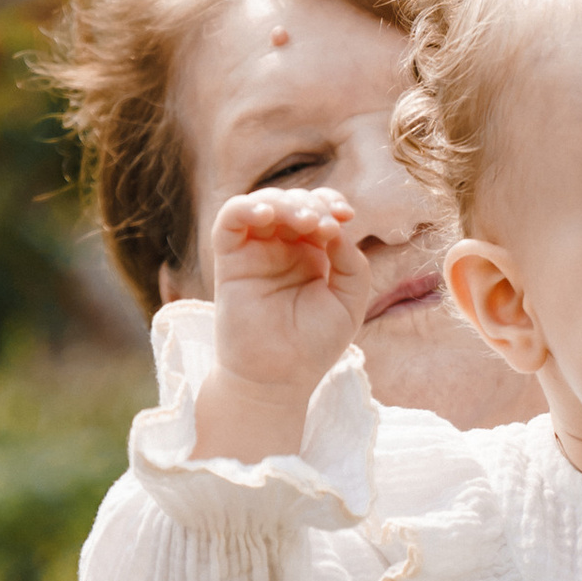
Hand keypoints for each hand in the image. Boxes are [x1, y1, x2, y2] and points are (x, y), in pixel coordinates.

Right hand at [194, 186, 362, 458]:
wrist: (277, 379)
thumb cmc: (314, 346)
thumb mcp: (349, 301)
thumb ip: (352, 263)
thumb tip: (337, 228)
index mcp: (313, 254)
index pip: (320, 210)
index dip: (331, 203)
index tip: (345, 216)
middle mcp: (283, 248)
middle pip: (294, 201)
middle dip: (312, 204)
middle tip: (324, 226)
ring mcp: (255, 252)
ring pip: (264, 203)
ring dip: (285, 203)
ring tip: (304, 221)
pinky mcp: (229, 260)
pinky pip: (230, 220)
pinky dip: (246, 207)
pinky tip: (267, 215)